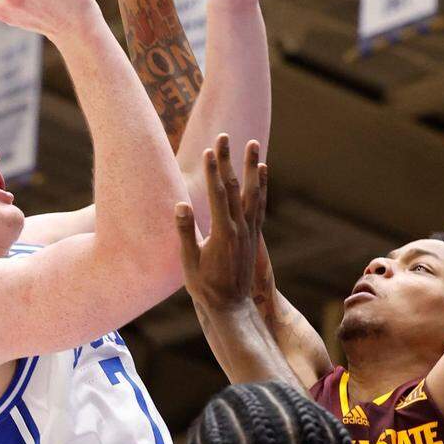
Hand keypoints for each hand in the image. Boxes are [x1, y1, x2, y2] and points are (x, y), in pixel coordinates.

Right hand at [176, 135, 267, 310]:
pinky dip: (261, 186)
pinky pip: (259, 205)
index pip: (217, 195)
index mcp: (223, 234)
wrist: (231, 307)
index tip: (210, 150)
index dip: (213, 171)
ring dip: (252, 167)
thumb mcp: (188, 262)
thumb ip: (185, 233)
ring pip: (253, 192)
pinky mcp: (253, 235)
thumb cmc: (205, 287)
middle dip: (229, 160)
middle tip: (226, 136)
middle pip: (234, 187)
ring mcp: (249, 231)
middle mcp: (240, 229)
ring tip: (254, 143)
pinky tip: (262, 172)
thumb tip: (181, 205)